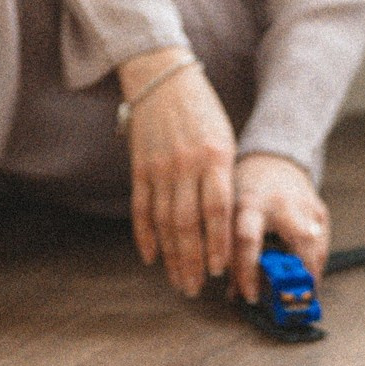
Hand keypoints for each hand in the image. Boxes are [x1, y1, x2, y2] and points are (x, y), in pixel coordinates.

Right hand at [121, 46, 235, 297]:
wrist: (161, 76)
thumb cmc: (201, 110)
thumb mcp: (224, 138)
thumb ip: (223, 177)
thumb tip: (225, 223)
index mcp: (215, 156)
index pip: (217, 210)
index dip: (217, 243)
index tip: (221, 270)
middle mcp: (186, 164)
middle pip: (188, 224)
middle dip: (193, 261)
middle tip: (196, 289)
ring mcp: (159, 167)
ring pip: (164, 222)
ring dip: (172, 257)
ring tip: (179, 281)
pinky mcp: (139, 167)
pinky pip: (141, 208)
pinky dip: (145, 236)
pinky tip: (151, 257)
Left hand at [231, 153, 328, 302]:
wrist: (274, 159)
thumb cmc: (247, 186)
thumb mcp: (231, 211)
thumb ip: (229, 247)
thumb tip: (233, 291)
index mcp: (252, 203)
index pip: (248, 241)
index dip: (248, 272)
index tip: (249, 296)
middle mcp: (284, 205)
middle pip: (301, 244)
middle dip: (299, 276)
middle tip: (294, 299)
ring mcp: (307, 207)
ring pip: (318, 247)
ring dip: (311, 274)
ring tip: (303, 294)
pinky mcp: (321, 212)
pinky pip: (323, 244)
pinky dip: (317, 263)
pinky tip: (309, 275)